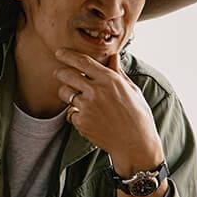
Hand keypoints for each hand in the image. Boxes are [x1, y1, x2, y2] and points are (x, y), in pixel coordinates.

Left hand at [54, 49, 161, 175]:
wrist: (136, 144)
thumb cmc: (137, 115)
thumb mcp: (131, 90)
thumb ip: (117, 72)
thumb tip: (113, 56)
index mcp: (110, 80)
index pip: (82, 61)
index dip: (68, 55)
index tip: (59, 52)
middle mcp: (96, 91)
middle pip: (66, 74)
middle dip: (59, 72)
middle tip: (59, 73)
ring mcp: (87, 107)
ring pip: (64, 93)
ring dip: (66, 93)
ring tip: (76, 98)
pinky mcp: (81, 121)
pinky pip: (70, 112)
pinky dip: (75, 114)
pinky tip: (88, 118)